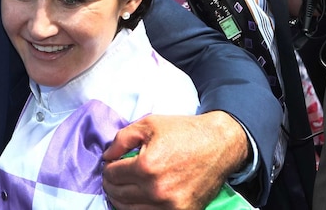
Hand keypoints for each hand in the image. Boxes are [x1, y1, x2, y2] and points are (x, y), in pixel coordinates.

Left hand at [102, 112, 247, 209]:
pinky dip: (139, 208)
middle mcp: (157, 190)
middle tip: (112, 177)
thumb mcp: (148, 125)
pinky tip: (138, 199)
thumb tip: (106, 157)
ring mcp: (170, 205)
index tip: (111, 164)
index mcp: (146, 166)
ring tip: (122, 189)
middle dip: (110, 184)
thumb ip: (121, 139)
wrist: (219, 145)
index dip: (108, 168)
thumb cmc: (183, 132)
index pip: (111, 174)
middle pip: (118, 194)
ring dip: (120, 199)